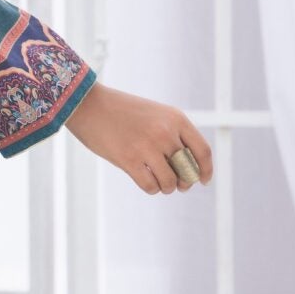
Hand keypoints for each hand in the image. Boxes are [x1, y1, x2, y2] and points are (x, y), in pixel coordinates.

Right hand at [62, 81, 212, 192]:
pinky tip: (146, 182)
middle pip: (187, 170)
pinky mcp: (128, 159)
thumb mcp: (155, 114)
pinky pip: (150, 186)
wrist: (89, 104)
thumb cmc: (122, 110)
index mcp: (175, 118)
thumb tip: (187, 168)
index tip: (202, 180)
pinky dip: (152, 189)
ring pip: (170, 182)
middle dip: (185, 182)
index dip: (205, 170)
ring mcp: (147, 146)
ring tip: (159, 183)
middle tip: (178, 185)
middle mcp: (165, 132)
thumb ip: (173, 134)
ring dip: (166, 187)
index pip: (203, 151)